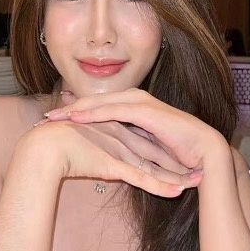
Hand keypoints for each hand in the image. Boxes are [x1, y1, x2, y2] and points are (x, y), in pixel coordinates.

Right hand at [20, 115, 201, 198]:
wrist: (43, 148)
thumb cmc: (54, 148)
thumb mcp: (82, 149)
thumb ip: (96, 153)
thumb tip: (103, 163)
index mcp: (114, 131)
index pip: (145, 142)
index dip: (164, 151)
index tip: (182, 160)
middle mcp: (121, 138)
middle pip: (156, 152)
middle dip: (178, 162)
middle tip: (199, 170)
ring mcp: (119, 150)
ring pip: (154, 165)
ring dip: (176, 175)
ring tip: (197, 182)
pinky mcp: (114, 164)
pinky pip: (141, 178)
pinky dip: (160, 186)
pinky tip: (177, 192)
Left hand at [44, 88, 225, 173]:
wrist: (205, 151)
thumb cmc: (178, 151)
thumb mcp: (144, 147)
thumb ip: (127, 143)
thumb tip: (106, 151)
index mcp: (133, 105)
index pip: (97, 107)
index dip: (74, 113)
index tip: (53, 121)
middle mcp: (135, 99)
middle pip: (93, 102)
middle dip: (67, 110)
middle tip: (44, 118)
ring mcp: (140, 102)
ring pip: (99, 103)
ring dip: (74, 110)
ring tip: (53, 118)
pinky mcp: (145, 110)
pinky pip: (113, 110)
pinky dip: (92, 114)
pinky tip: (75, 119)